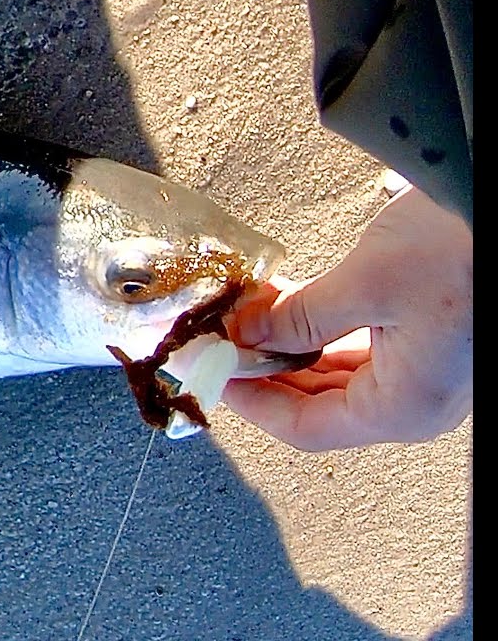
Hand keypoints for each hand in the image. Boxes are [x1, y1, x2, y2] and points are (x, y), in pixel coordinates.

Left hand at [221, 187, 471, 450]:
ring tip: (245, 318)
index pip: (305, 429)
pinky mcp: (427, 339)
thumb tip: (246, 335)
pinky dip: (316, 331)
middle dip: (264, 373)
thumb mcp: (366, 283)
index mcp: (404, 406)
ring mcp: (424, 371)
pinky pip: (358, 350)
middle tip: (220, 343)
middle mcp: (416, 400)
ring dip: (286, 349)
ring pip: (335, 376)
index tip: (212, 374)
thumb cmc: (465, 249)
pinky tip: (285, 306)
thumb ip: (298, 317)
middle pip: (318, 406)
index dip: (252, 404)